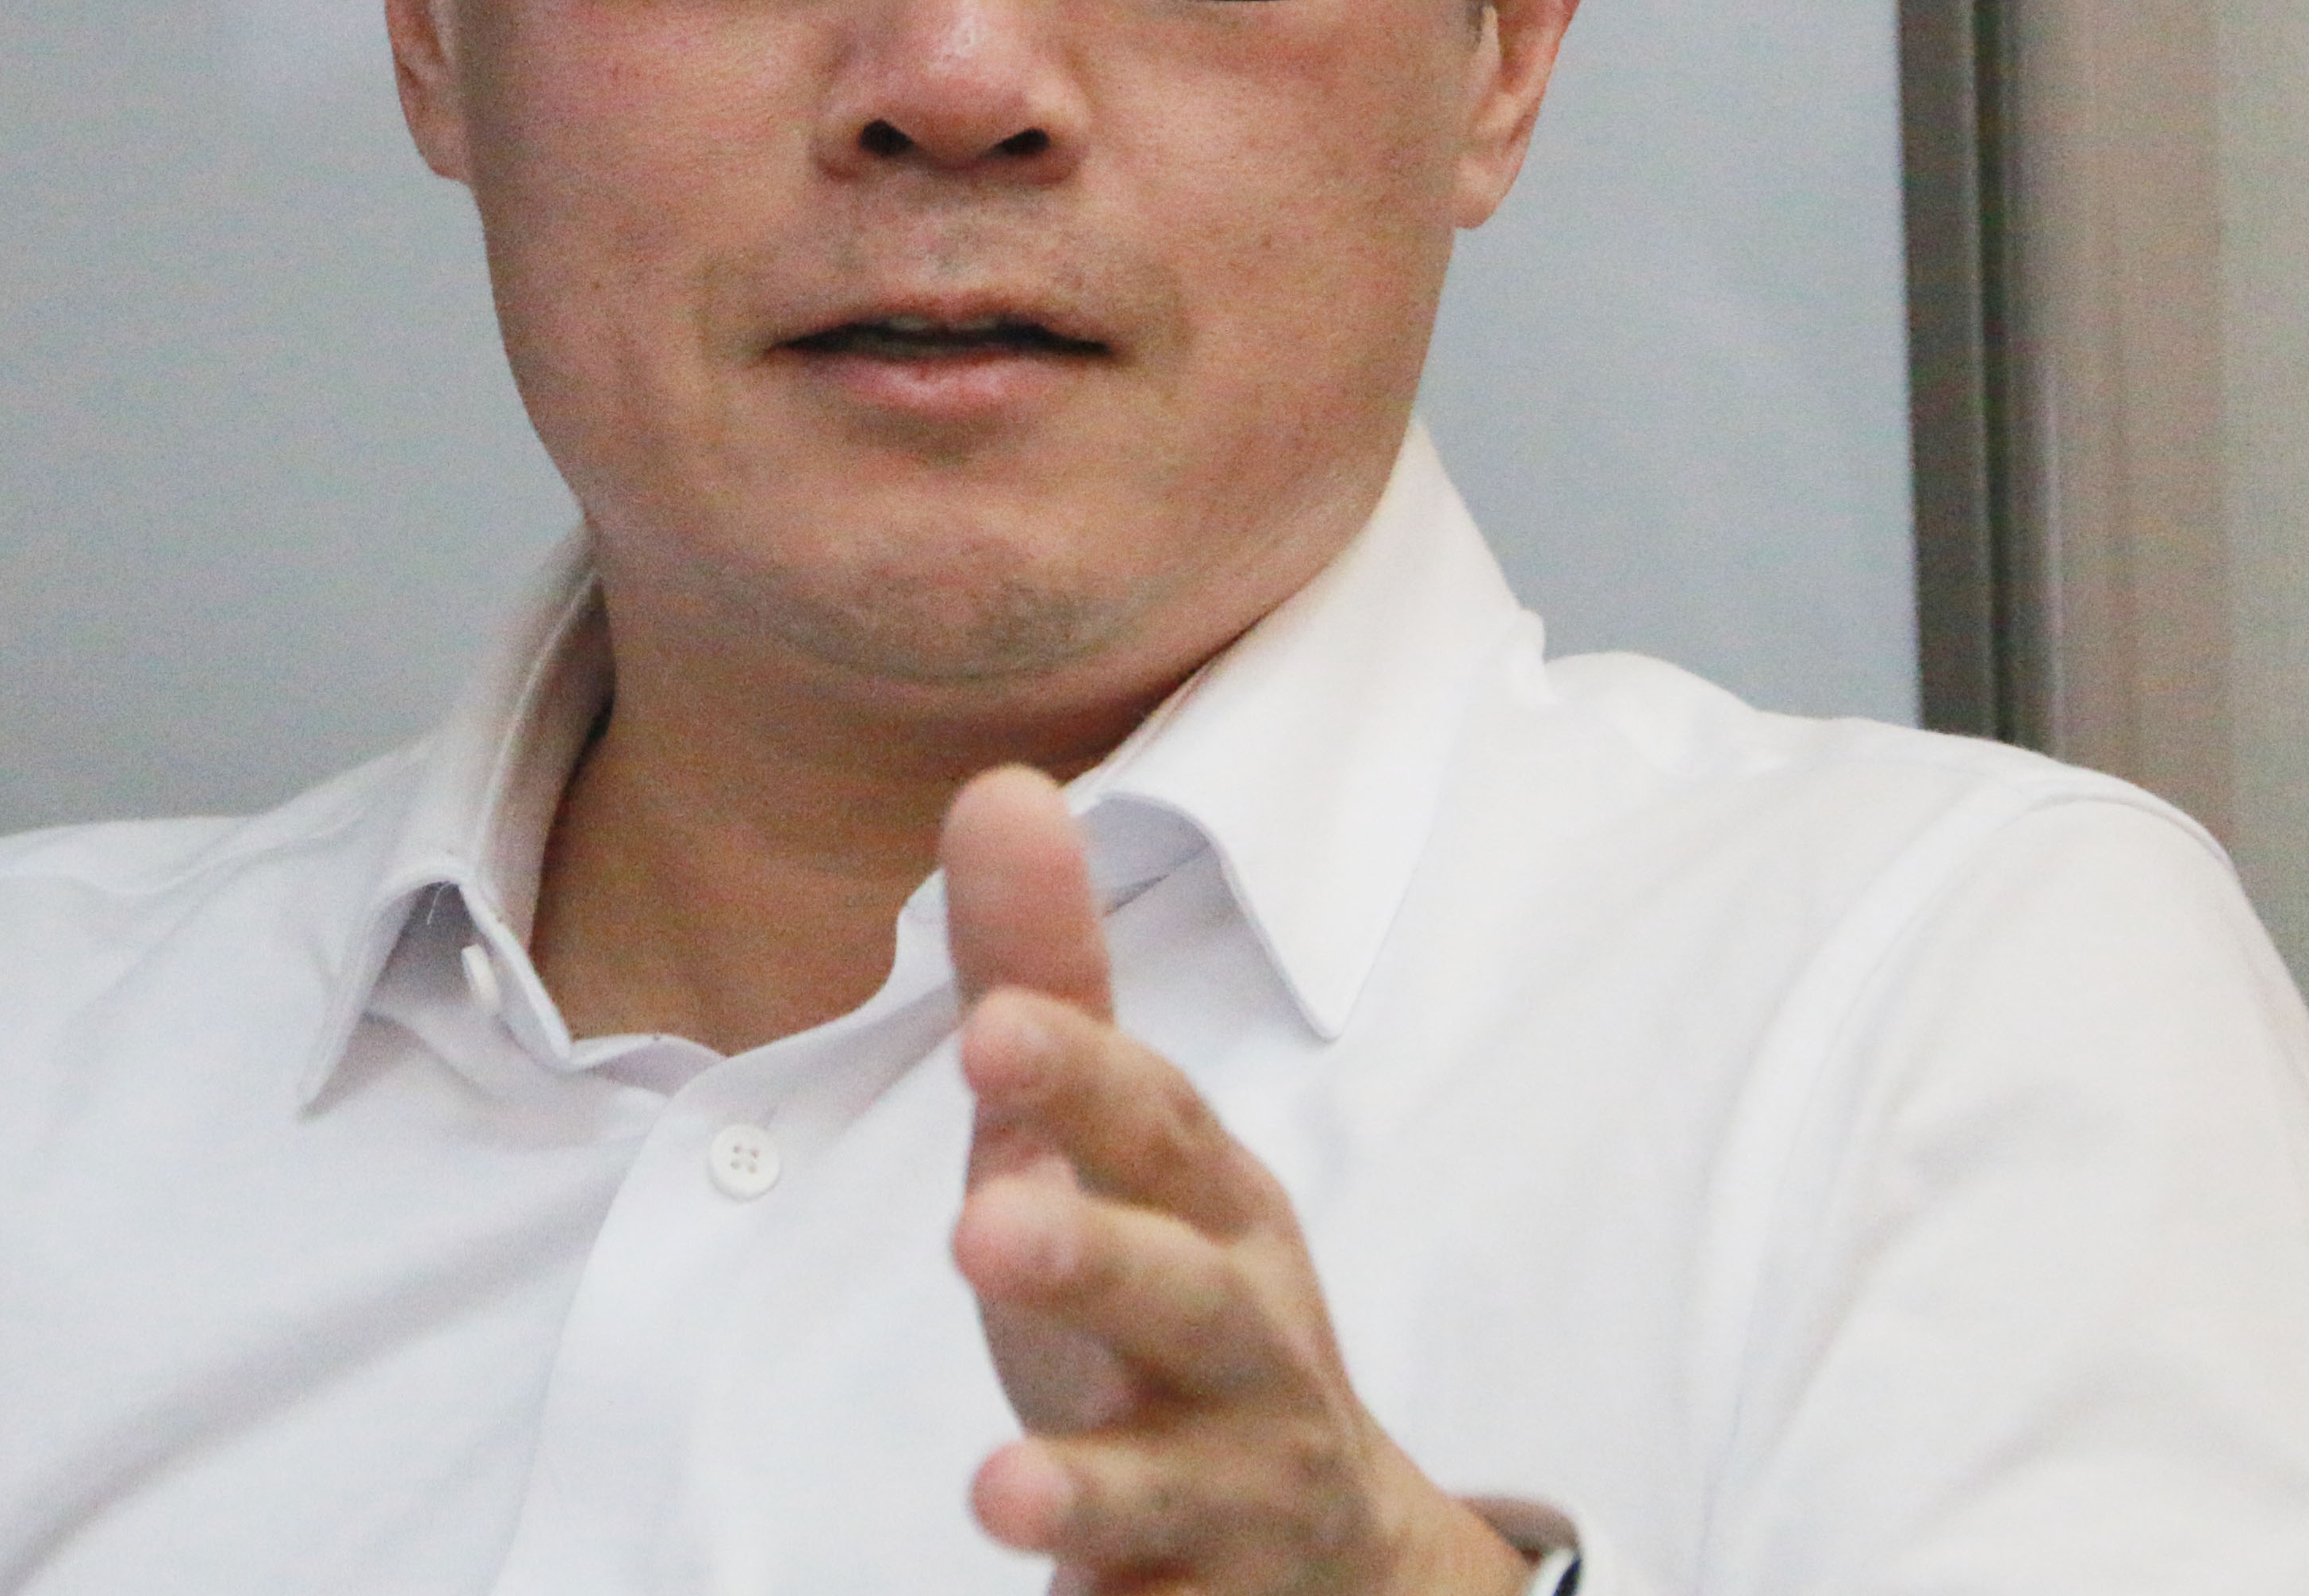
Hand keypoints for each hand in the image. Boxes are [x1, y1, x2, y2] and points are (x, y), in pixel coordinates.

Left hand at [942, 766, 1528, 1595]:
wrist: (1327, 1539)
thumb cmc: (1177, 1300)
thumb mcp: (1108, 1146)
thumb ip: (1045, 983)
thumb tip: (997, 788)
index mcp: (1212, 1208)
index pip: (1156, 1124)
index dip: (1081, 1077)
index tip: (989, 1031)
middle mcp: (1244, 1342)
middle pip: (1188, 1298)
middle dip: (1098, 1260)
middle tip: (981, 1230)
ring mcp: (1238, 1487)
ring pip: (1182, 1488)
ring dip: (1096, 1486)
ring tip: (997, 1494)